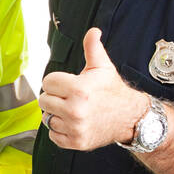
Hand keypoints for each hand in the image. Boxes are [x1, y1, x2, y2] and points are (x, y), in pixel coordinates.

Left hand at [38, 28, 146, 150]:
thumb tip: (93, 31)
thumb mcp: (103, 67)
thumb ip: (92, 48)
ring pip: (47, 118)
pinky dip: (60, 130)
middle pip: (44, 100)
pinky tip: (72, 123)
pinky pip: (53, 135)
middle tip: (69, 97)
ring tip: (72, 110)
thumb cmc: (112, 91)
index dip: (56, 81)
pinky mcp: (76, 142)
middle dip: (54, 97)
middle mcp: (75, 110)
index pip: (47, 82)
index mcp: (79, 89)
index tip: (67, 84)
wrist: (129, 117)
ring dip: (56, 114)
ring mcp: (75, 128)